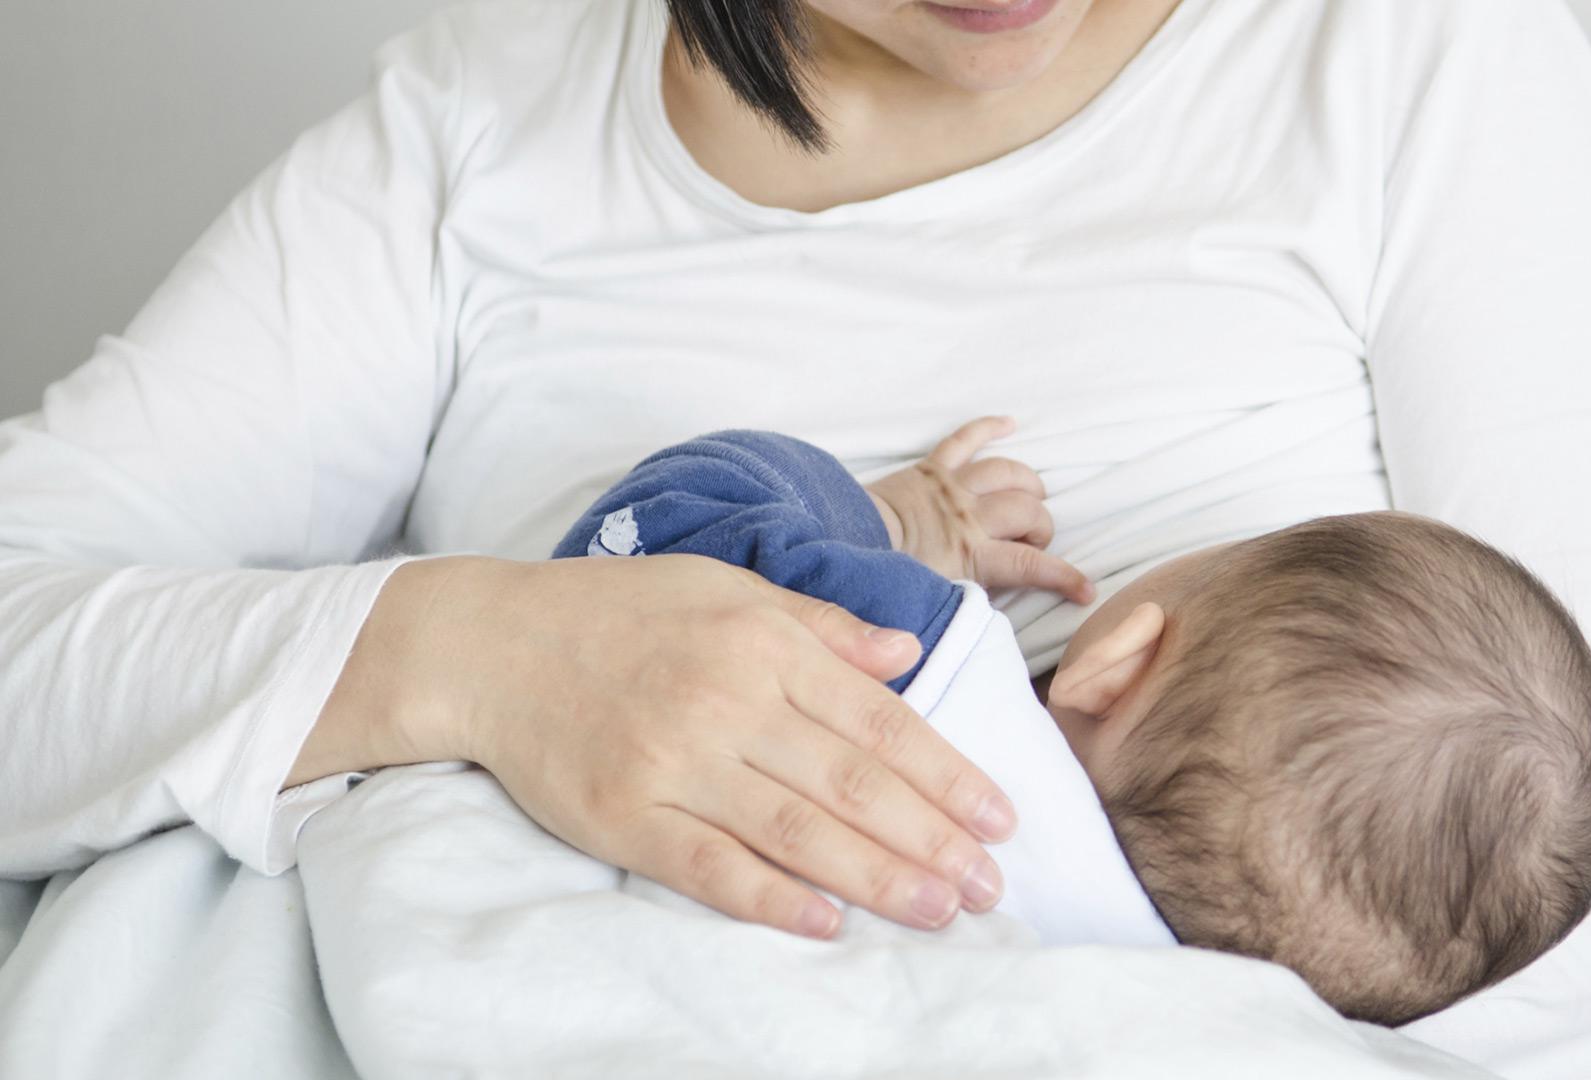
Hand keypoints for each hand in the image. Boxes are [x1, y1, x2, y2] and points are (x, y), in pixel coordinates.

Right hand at [298, 554, 1017, 938]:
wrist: (491, 645)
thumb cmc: (620, 612)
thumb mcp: (727, 589)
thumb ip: (821, 626)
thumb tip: (907, 654)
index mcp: (763, 644)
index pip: (879, 722)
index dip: (947, 775)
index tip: (999, 819)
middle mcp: (726, 701)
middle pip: (851, 784)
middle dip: (932, 839)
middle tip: (989, 885)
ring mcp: (673, 763)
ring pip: (797, 831)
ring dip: (878, 877)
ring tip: (940, 909)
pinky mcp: (623, 817)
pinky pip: (710, 867)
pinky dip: (773, 898)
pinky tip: (830, 924)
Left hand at [866, 417, 1096, 603]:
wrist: (843, 541)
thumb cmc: (885, 578)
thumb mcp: (933, 603)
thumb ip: (963, 607)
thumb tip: (985, 620)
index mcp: (972, 555)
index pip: (1033, 565)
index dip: (1067, 577)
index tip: (1086, 590)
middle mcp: (970, 517)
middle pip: (1029, 511)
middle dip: (1042, 527)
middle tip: (1034, 541)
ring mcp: (954, 488)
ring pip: (1009, 473)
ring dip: (1027, 485)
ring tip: (1030, 499)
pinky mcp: (933, 468)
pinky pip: (966, 438)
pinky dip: (989, 427)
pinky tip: (1010, 423)